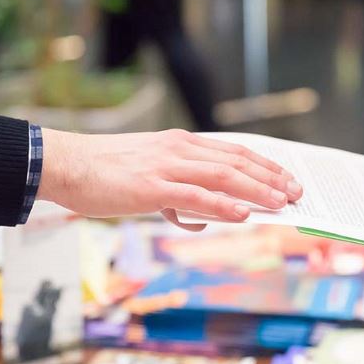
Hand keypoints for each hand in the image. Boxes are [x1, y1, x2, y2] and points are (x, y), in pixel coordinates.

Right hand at [38, 129, 302, 229]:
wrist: (66, 164)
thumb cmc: (103, 173)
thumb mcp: (147, 177)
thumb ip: (175, 195)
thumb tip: (195, 219)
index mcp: (179, 144)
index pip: (232, 151)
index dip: (263, 164)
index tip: (285, 177)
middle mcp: (179, 149)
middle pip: (236, 161)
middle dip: (270, 177)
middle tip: (296, 192)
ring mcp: (167, 166)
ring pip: (223, 176)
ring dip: (257, 190)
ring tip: (281, 203)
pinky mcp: (153, 186)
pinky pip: (195, 195)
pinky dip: (223, 204)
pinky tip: (243, 214)